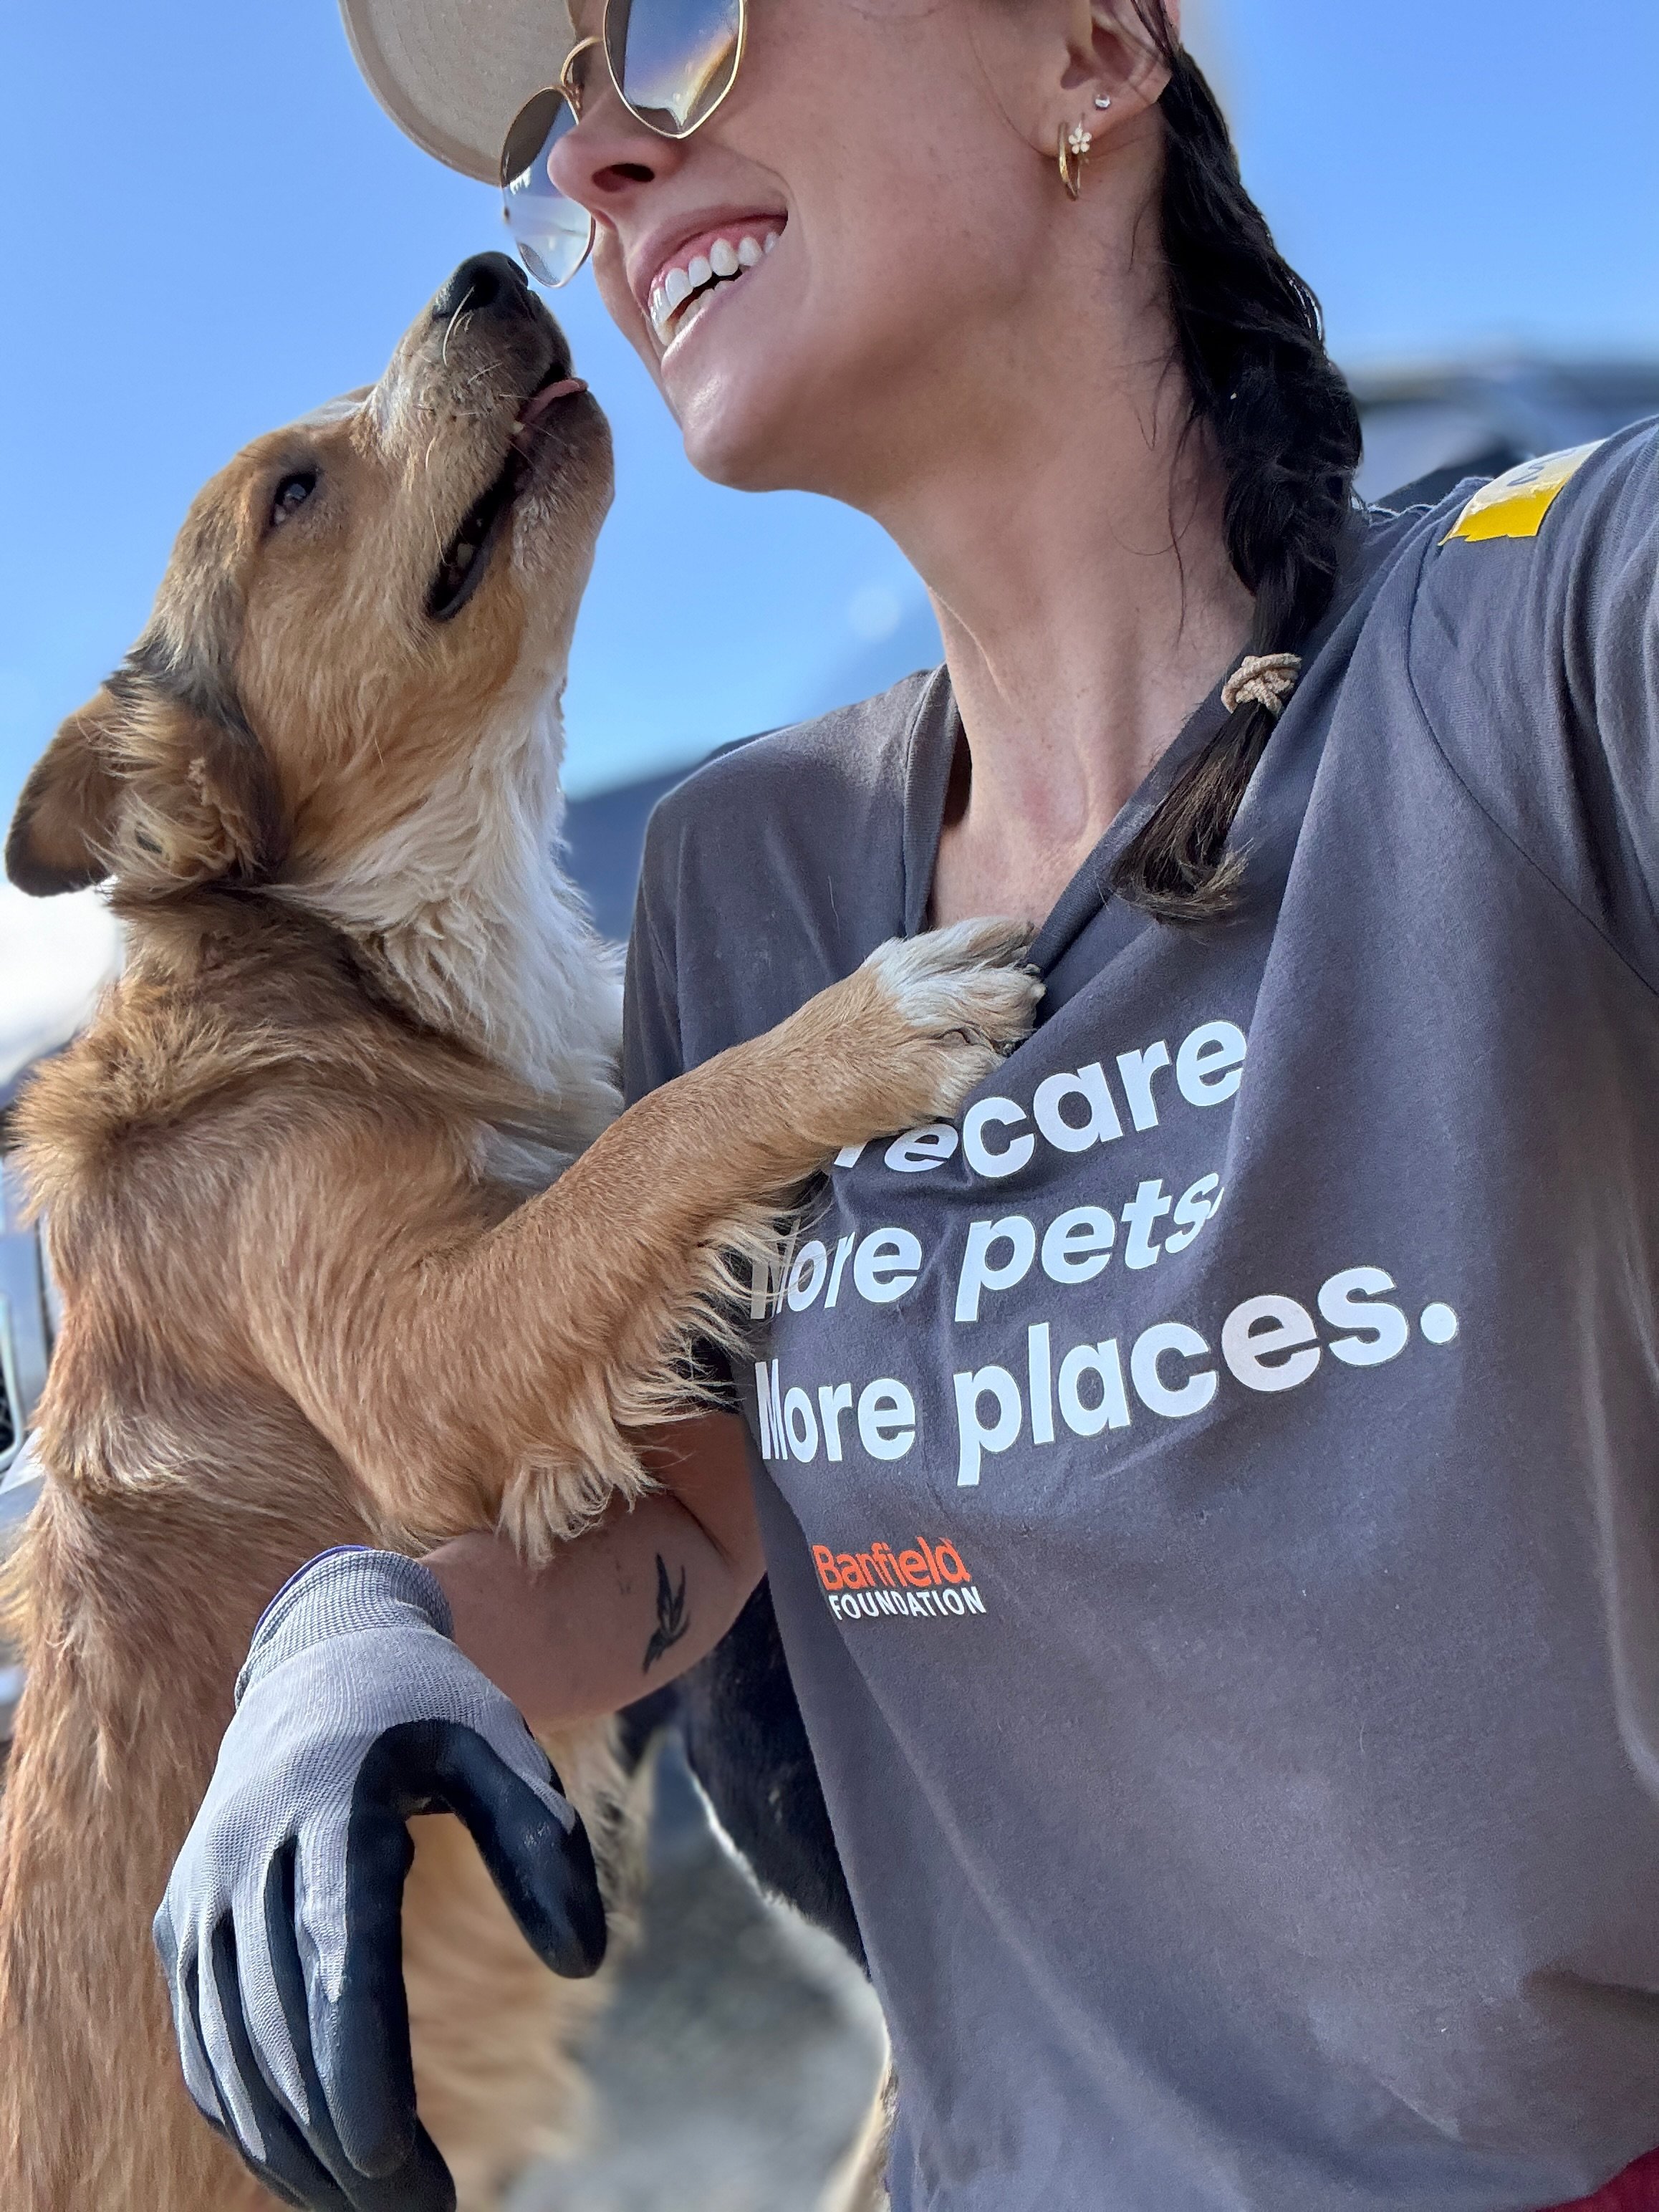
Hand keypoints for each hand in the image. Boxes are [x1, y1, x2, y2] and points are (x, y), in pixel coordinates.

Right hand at [154, 1547, 604, 2210]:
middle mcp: (247, 1849)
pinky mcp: (183, 1919)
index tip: (386, 2156)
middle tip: (424, 2211)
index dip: (354, 2060)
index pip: (334, 1953)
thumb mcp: (500, 1745)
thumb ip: (544, 1845)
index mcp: (328, 1800)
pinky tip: (310, 2164)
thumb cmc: (431, 1709)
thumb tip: (584, 1963)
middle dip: (343, 2137)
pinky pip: (204, 2039)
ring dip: (291, 2146)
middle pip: (283, 2024)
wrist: (319, 1654)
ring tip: (377, 2206)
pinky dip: (246, 2112)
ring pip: (231, 2050)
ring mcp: (202, 1888)